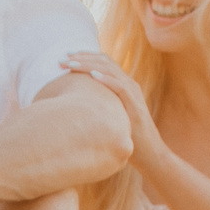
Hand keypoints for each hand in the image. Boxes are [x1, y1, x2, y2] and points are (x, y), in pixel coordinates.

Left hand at [59, 51, 163, 166]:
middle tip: (61, 59)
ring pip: (110, 70)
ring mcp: (133, 93)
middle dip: (81, 58)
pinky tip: (92, 76)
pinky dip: (107, 79)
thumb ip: (95, 105)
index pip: (102, 62)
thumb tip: (69, 105)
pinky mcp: (135, 105)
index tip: (64, 57)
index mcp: (121, 84)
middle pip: (104, 61)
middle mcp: (128, 84)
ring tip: (70, 64)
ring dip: (89, 65)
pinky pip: (121, 87)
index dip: (83, 57)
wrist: (149, 152)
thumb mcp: (106, 116)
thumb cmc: (124, 136)